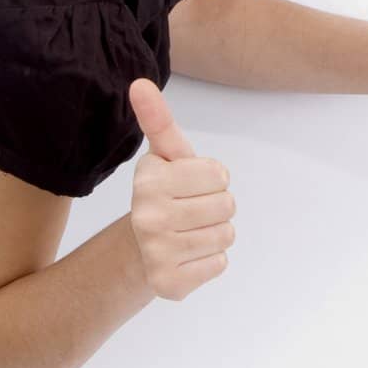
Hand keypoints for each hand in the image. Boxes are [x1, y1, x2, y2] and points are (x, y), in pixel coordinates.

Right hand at [128, 78, 236, 300]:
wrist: (142, 247)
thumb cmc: (166, 192)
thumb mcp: (166, 154)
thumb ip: (158, 119)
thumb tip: (140, 83)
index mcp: (148, 179)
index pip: (219, 174)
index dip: (212, 178)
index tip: (190, 183)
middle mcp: (147, 215)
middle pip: (227, 206)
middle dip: (217, 206)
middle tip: (192, 210)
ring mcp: (156, 252)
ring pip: (226, 235)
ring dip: (216, 233)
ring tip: (191, 231)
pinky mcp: (169, 283)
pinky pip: (220, 263)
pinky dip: (211, 260)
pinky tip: (188, 255)